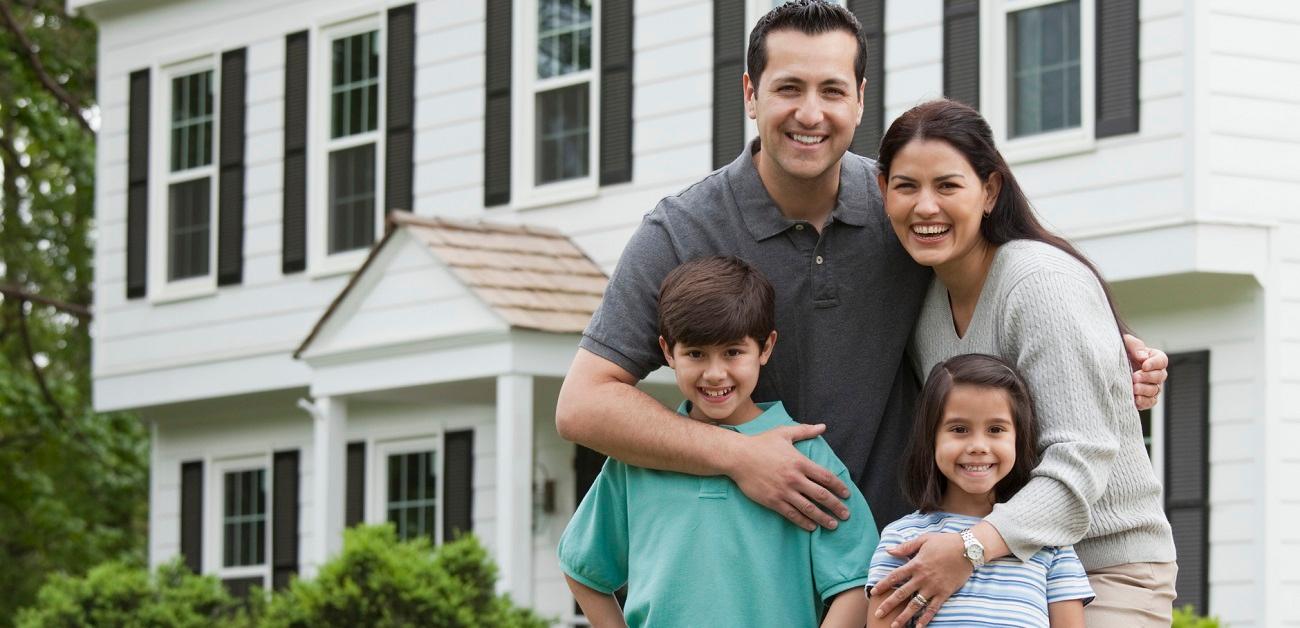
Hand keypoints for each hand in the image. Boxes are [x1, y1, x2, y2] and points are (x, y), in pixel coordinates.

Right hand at [726, 423, 849, 530]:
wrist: (738, 456)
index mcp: (800, 462)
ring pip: (809, 508)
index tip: (847, 494)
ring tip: (833, 525)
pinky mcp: (773, 501)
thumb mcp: (784, 433)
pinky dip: (803, 522)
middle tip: (846, 515)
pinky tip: (811, 527)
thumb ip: (805, 430)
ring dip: (823, 518)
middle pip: (822, 495)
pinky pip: (792, 514)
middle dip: (836, 506)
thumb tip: (822, 426)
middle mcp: (795, 478)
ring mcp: (784, 491)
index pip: (826, 477)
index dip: (839, 487)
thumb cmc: (761, 443)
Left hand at [872, 532, 971, 627]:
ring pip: (915, 604)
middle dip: (888, 605)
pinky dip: (926, 618)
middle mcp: (922, 578)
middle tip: (878, 615)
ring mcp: (933, 587)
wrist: (968, 549)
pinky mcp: (944, 593)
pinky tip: (919, 627)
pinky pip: (933, 608)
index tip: (873, 593)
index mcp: (915, 564)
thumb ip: (906, 547)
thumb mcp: (924, 540)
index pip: (894, 577)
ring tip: (894, 625)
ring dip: (904, 616)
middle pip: (901, 594)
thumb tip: (889, 550)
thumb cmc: (945, 542)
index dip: (883, 585)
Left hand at [1123, 334, 1167, 410]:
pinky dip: (1144, 401)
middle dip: (1147, 377)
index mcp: (1153, 358)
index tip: (1144, 365)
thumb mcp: (1126, 343)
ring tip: (1134, 388)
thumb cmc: (1120, 352)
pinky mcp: (1145, 398)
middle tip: (1134, 377)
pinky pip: (1150, 402)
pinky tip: (1136, 399)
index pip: (1162, 361)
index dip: (1155, 364)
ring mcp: (1151, 386)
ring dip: (1145, 390)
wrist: (1109, 366)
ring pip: (1155, 390)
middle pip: (1160, 376)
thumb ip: (1135, 346)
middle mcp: (1155, 373)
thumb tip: (1143, 357)